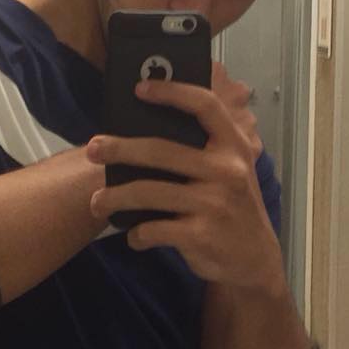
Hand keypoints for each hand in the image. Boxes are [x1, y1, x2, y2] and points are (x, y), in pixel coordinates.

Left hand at [87, 80, 284, 294]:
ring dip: (115, 197)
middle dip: (120, 149)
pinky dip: (136, 233)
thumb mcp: (230, 168)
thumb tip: (143, 125)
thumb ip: (203, 147)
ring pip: (148, 192)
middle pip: (161, 151)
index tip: (139, 88)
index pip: (204, 105)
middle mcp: (227, 170)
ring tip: (97, 202)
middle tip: (92, 149)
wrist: (256, 260)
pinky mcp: (203, 236)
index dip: (172, 92)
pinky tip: (132, 235)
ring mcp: (215, 204)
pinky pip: (154, 229)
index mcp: (233, 145)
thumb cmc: (231, 204)